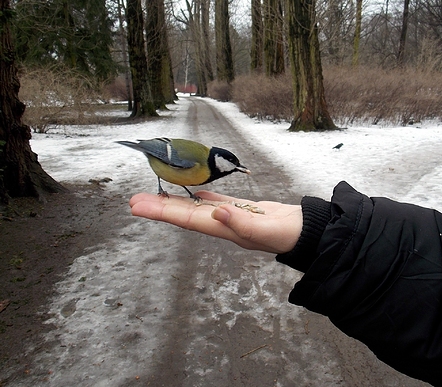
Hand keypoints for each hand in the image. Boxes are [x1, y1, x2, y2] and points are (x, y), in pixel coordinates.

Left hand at [129, 191, 302, 253]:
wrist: (304, 232)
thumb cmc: (288, 234)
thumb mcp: (266, 228)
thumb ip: (242, 221)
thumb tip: (216, 212)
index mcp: (224, 229)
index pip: (186, 219)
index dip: (161, 212)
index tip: (138, 206)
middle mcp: (221, 224)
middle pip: (185, 214)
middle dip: (159, 207)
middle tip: (134, 200)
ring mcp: (230, 216)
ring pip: (197, 207)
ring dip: (175, 200)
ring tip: (155, 194)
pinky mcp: (241, 208)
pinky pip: (215, 201)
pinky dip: (202, 196)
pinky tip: (193, 192)